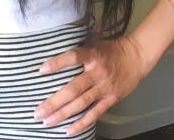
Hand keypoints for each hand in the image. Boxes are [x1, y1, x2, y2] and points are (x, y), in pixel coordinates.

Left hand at [34, 35, 151, 136]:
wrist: (136, 57)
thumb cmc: (111, 50)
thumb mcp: (94, 43)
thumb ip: (78, 50)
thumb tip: (53, 47)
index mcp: (93, 55)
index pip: (73, 57)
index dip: (57, 63)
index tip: (41, 70)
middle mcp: (97, 72)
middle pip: (73, 89)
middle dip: (54, 101)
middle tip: (38, 111)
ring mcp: (104, 88)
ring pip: (81, 103)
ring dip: (63, 114)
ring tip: (47, 121)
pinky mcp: (111, 99)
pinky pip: (94, 114)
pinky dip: (81, 123)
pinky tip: (68, 131)